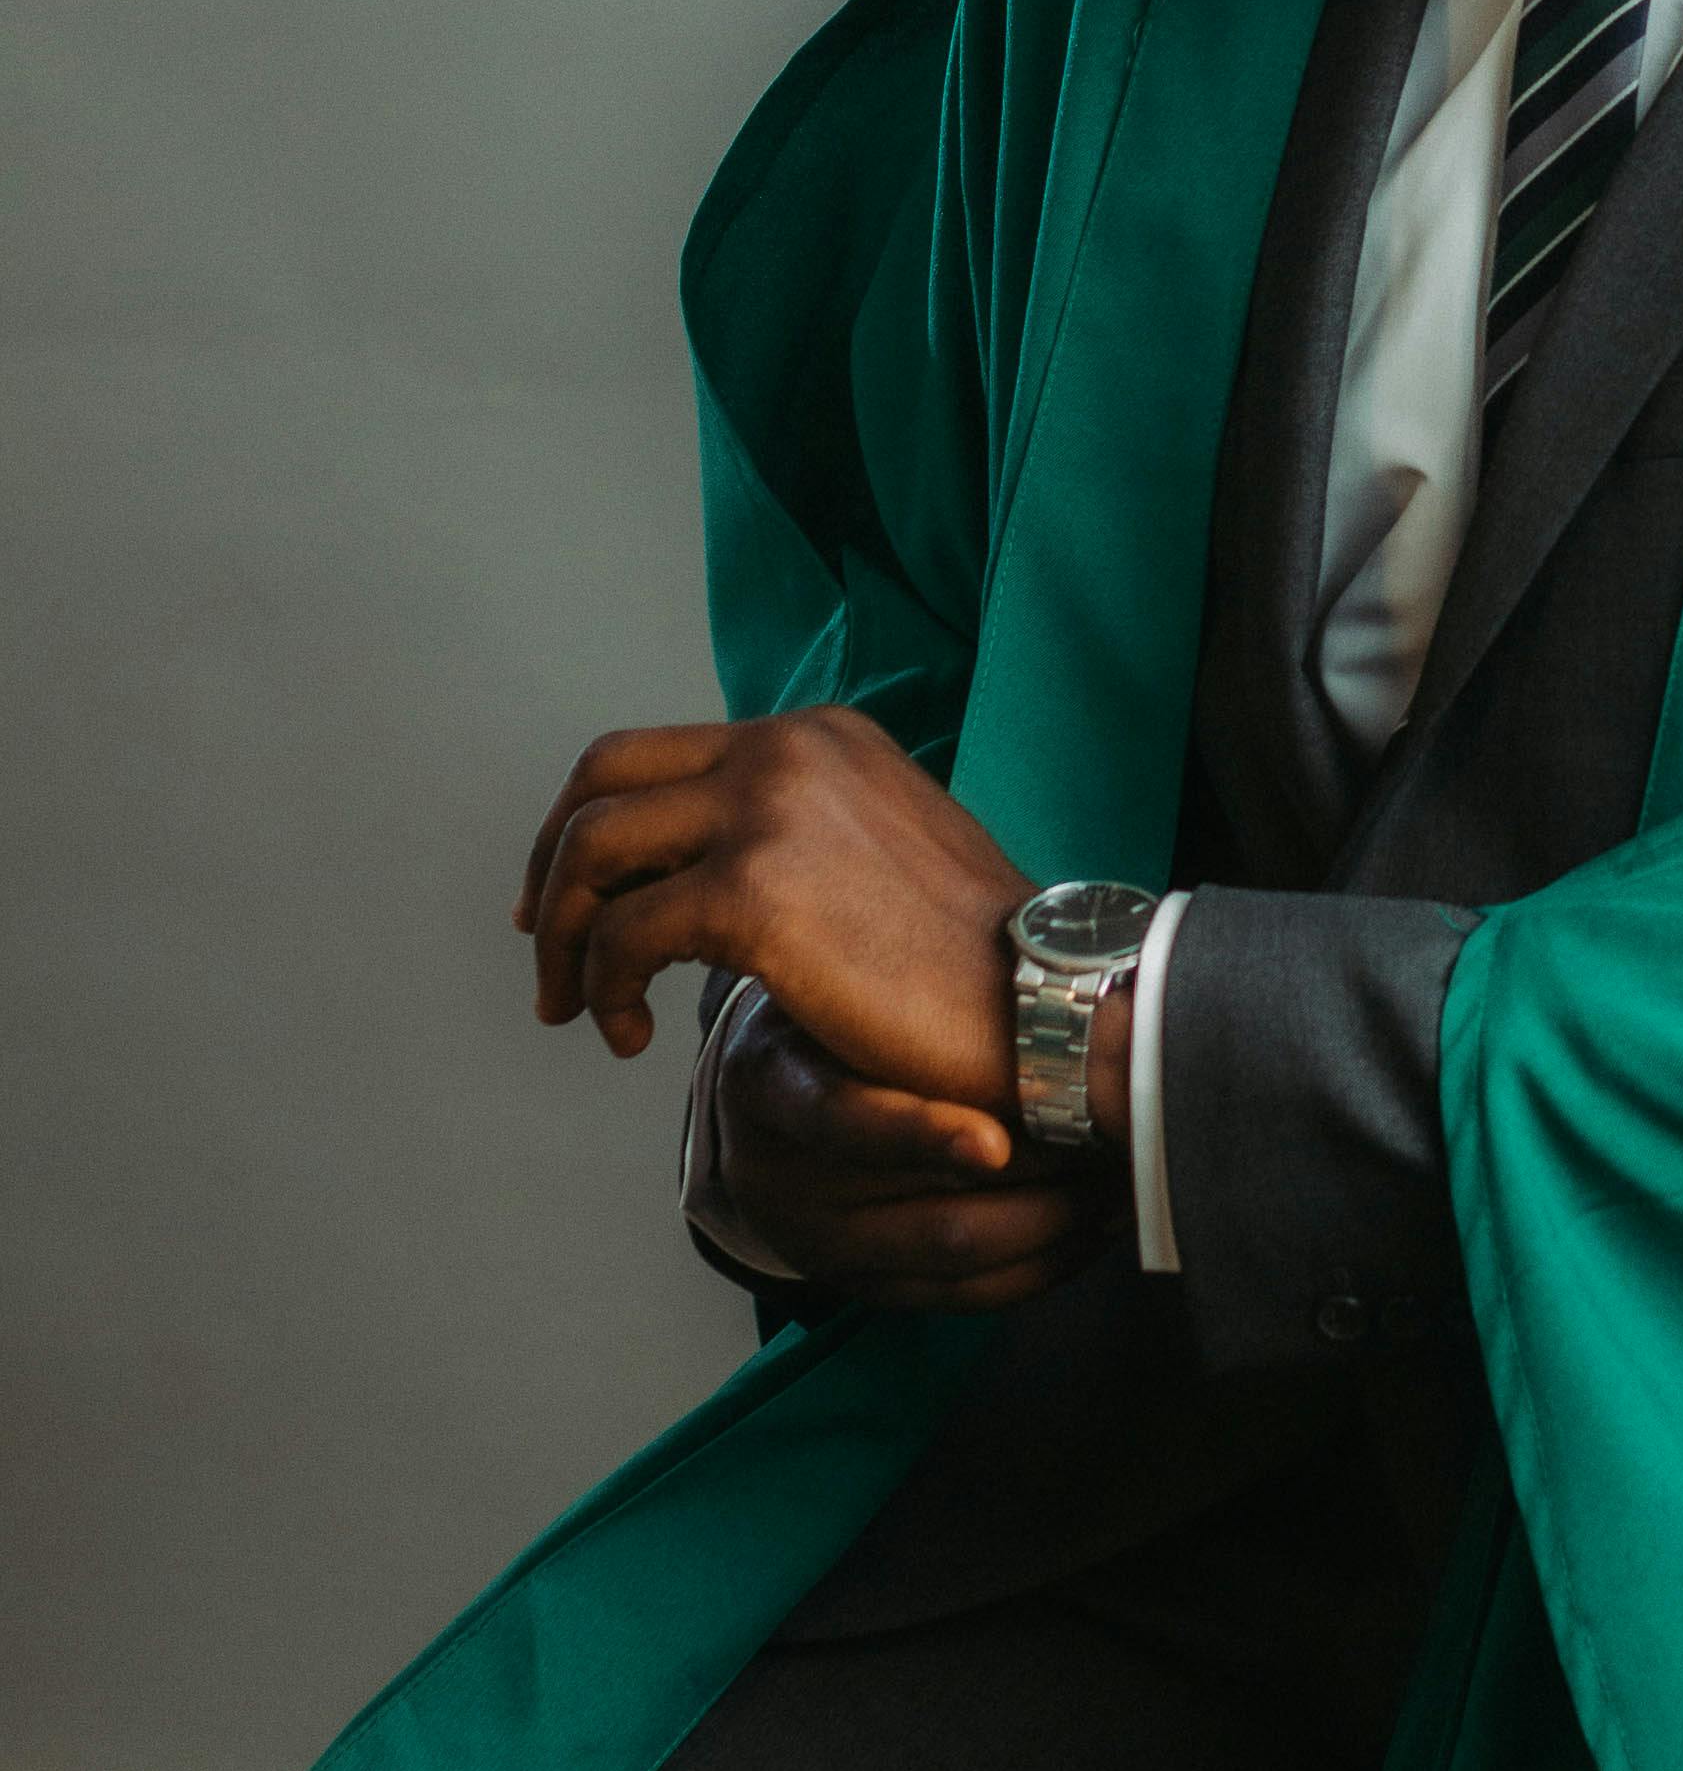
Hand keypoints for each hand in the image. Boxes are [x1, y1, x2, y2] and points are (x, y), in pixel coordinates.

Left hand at [516, 700, 1068, 1125]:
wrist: (1046, 1001)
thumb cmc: (971, 956)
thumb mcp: (879, 846)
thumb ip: (799, 831)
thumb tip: (703, 870)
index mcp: (818, 733)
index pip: (658, 752)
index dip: (592, 823)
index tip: (574, 899)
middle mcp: (786, 748)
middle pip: (601, 778)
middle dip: (555, 868)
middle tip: (548, 948)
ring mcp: (766, 814)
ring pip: (593, 854)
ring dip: (566, 941)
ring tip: (581, 1011)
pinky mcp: (752, 895)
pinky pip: (622, 939)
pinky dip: (606, 990)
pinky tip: (633, 1038)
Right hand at [707, 995, 1113, 1314]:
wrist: (765, 1083)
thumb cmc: (825, 1012)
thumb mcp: (830, 985)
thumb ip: (901, 996)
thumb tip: (1033, 997)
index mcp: (769, 1084)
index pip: (840, 1118)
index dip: (922, 1134)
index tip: (997, 1141)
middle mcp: (783, 1181)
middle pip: (925, 1210)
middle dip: (1040, 1178)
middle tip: (1113, 1139)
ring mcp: (822, 1245)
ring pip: (958, 1256)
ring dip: (1056, 1223)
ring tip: (1119, 1179)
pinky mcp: (861, 1286)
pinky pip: (964, 1296)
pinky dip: (1040, 1264)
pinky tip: (1089, 1226)